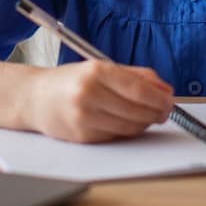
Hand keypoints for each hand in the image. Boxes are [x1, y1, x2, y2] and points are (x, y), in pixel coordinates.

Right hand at [24, 60, 173, 142]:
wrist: (34, 98)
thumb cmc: (71, 81)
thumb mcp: (101, 68)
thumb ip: (136, 76)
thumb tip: (166, 90)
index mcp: (95, 72)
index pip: (138, 89)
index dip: (159, 99)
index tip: (170, 102)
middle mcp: (88, 94)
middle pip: (137, 111)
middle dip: (156, 113)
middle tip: (163, 111)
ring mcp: (84, 118)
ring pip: (130, 127)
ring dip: (143, 123)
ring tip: (144, 116)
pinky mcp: (83, 136)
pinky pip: (117, 136)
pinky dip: (126, 130)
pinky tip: (123, 121)